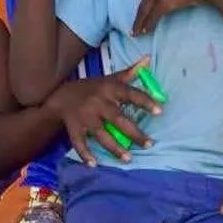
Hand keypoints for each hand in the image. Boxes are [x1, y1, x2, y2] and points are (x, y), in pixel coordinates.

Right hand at [43, 61, 160, 165]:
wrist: (61, 96)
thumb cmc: (93, 88)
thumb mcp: (110, 78)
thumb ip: (131, 72)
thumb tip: (149, 58)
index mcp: (109, 89)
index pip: (130, 94)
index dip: (145, 102)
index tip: (160, 110)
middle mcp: (98, 102)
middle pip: (118, 119)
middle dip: (134, 133)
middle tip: (149, 144)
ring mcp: (85, 117)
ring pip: (101, 134)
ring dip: (115, 148)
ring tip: (128, 158)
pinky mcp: (74, 128)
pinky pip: (80, 143)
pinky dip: (85, 154)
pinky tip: (94, 164)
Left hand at [131, 0, 222, 34]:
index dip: (142, 7)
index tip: (139, 16)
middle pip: (142, 3)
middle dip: (138, 17)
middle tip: (133, 28)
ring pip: (144, 11)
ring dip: (139, 23)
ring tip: (136, 32)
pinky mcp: (163, 2)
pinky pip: (152, 16)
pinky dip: (148, 25)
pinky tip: (144, 31)